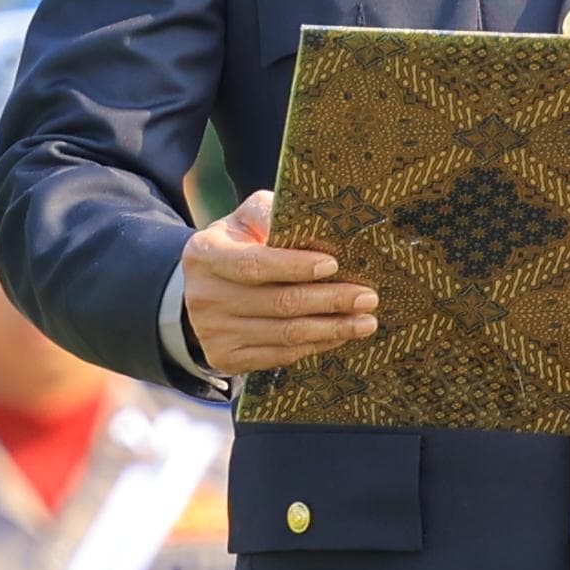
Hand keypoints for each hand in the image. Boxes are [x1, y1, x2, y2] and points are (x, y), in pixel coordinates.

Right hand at [181, 190, 378, 375]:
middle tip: (367, 297)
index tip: (333, 265)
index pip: (255, 264)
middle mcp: (205, 296)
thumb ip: (269, 212)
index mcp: (205, 254)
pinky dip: (315, 345)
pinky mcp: (225, 357)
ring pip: (284, 334)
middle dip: (329, 300)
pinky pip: (280, 355)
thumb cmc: (236, 246)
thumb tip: (309, 222)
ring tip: (364, 321)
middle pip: (278, 303)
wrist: (202, 290)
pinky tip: (338, 335)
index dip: (295, 266)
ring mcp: (213, 332)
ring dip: (331, 329)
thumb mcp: (243, 220)